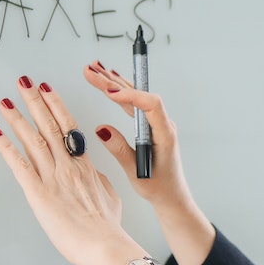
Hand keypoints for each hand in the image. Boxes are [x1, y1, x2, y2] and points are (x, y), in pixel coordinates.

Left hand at [0, 75, 147, 264]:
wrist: (104, 245)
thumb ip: (99, 180)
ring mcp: (53, 177)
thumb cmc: (108, 227)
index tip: (47, 89)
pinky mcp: (38, 193)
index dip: (56, 106)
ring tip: (6, 101)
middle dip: (35, 101)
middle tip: (23, 81)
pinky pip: (19, 164)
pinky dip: (6, 147)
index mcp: (85, 165)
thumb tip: (94, 172)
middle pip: (49, 126)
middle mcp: (68, 165)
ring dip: (17, 118)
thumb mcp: (111, 197)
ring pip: (33, 140)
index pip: (68, 128)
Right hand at [82, 61, 192, 212]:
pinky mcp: (149, 126)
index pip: (152, 105)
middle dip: (113, 82)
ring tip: (93, 69)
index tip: (110, 92)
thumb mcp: (136, 172)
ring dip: (113, 82)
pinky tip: (109, 81)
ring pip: (134, 97)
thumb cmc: (159, 187)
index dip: (131, 95)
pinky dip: (120, 92)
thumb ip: (119, 150)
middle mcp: (162, 124)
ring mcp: (155, 123)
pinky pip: (134, 104)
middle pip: (138, 95)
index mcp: (165, 134)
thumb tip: (100, 129)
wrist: (172, 195)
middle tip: (91, 71)